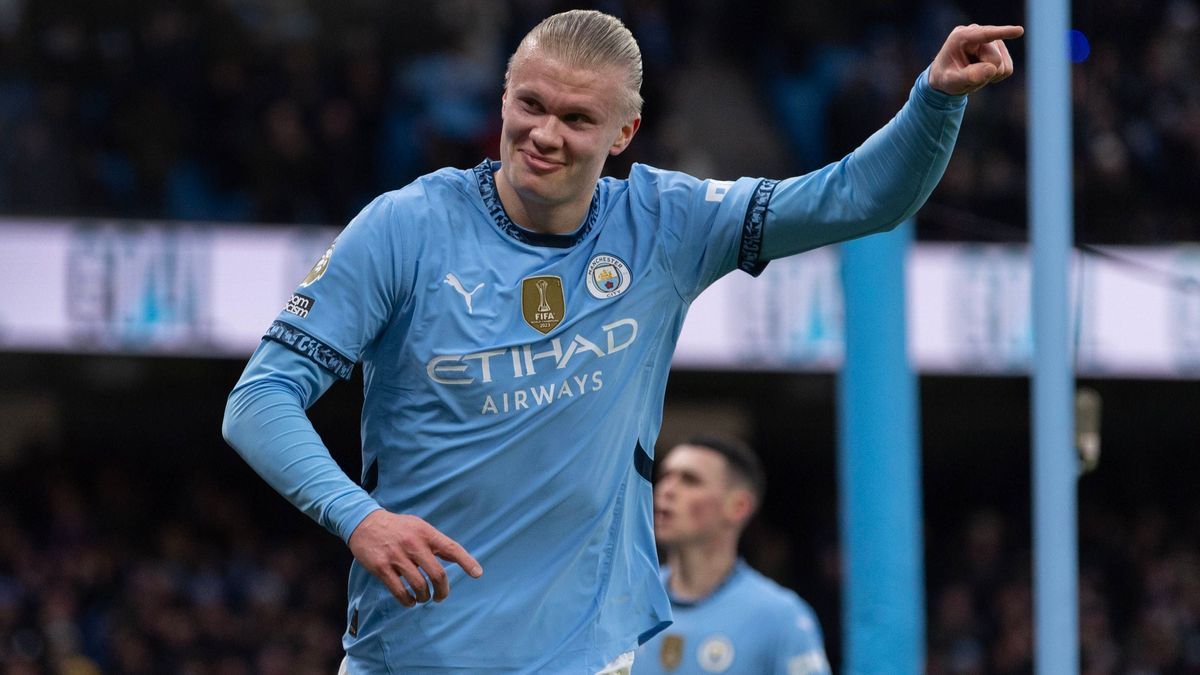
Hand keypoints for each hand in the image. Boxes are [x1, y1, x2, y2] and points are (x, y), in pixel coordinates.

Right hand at [348, 510, 482, 606]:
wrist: (364, 523)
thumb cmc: (398, 528)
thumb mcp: (419, 526)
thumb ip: (435, 542)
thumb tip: (456, 558)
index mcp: (425, 533)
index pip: (451, 547)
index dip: (466, 561)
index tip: (477, 574)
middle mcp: (413, 544)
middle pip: (437, 574)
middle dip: (442, 591)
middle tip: (440, 596)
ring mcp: (396, 556)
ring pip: (419, 586)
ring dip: (424, 597)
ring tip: (423, 598)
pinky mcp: (381, 568)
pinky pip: (399, 591)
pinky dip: (408, 601)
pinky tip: (409, 601)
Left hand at [928, 24, 1023, 95]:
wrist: (948, 76)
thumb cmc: (946, 77)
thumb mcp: (950, 81)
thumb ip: (968, 76)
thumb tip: (991, 69)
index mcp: (962, 36)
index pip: (986, 35)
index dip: (1003, 33)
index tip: (1019, 31)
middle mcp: (978, 33)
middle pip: (995, 60)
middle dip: (983, 73)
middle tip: (967, 74)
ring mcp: (992, 40)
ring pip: (1003, 66)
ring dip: (988, 76)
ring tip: (973, 71)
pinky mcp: (1001, 49)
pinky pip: (1008, 69)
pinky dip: (995, 76)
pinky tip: (982, 71)